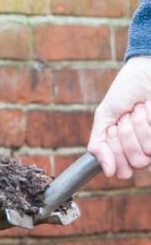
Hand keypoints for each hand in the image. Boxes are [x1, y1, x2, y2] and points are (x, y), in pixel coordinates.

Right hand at [88, 57, 150, 178]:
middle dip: (126, 134)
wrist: (144, 71)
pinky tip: (148, 106)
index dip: (115, 152)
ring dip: (138, 123)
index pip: (122, 171)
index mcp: (125, 152)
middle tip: (126, 116)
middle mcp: (144, 150)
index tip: (112, 129)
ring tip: (138, 108)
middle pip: (137, 161)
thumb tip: (108, 173)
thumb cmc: (123, 94)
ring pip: (149, 150)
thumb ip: (99, 146)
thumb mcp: (103, 118)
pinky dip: (148, 117)